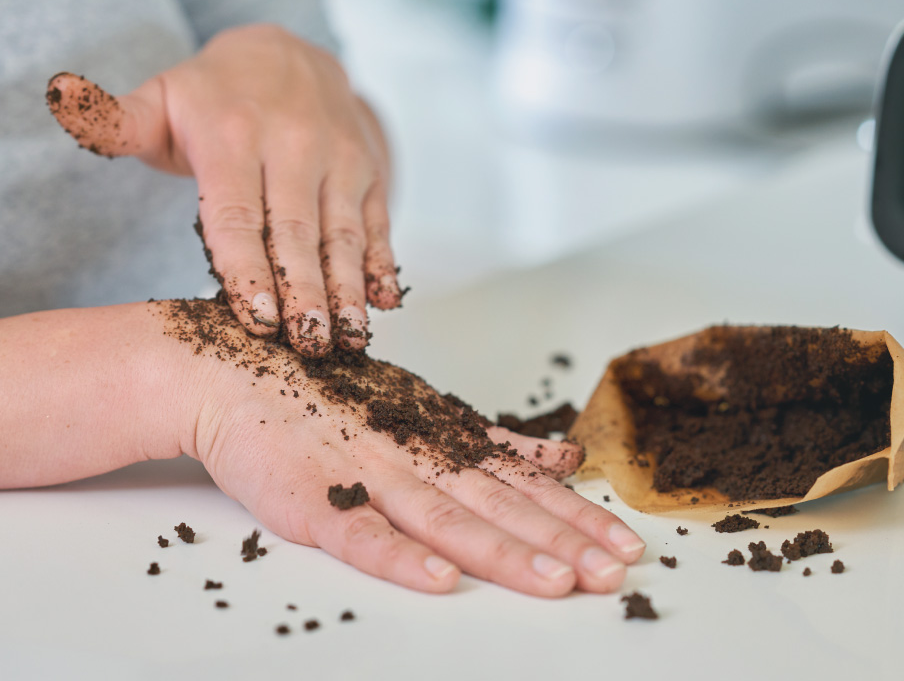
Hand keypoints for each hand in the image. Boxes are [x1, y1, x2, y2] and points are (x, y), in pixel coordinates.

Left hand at [46, 24, 401, 355]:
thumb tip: (60, 99)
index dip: (248, 269)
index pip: (239, 213)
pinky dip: (384, 262)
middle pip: (299, 232)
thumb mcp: (161, 98)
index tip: (258, 319)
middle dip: (307, 294)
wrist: (294, 56)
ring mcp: (340, 160)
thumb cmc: (217, 97)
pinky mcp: (371, 174)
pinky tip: (386, 301)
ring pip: (344, 234)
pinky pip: (378, 223)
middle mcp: (294, 145)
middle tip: (309, 347)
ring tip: (349, 338)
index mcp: (234, 134)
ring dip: (350, 290)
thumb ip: (113, 118)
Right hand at [176, 299, 645, 595]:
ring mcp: (365, 476)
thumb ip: (492, 443)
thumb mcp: (422, 413)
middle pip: (500, 505)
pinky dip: (399, 556)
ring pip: (446, 520)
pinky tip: (438, 579)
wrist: (228, 371)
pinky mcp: (312, 499)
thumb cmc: (329, 396)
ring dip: (504, 551)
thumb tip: (562, 459)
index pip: (524, 486)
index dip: (577, 515)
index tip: (625, 544)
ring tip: (555, 581)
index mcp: (443, 441)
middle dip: (563, 540)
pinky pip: (360, 534)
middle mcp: (416, 456)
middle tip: (614, 572)